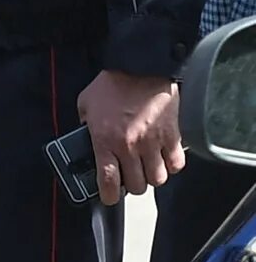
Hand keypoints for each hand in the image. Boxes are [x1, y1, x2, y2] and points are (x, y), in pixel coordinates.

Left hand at [77, 69, 182, 206]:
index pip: (107, 182)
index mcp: (105, 141)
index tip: (109, 196)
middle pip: (136, 186)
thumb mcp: (86, 103)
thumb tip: (84, 136)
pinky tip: (166, 159)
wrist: (142, 64)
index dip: (108, 196)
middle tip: (130, 177)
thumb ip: (84, 123)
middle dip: (132, 185)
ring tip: (148, 169)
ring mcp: (153, 142)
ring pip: (157, 179)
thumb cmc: (113, 82)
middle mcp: (129, 146)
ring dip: (152, 177)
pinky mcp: (172, 135)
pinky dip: (172, 166)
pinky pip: (176, 164)